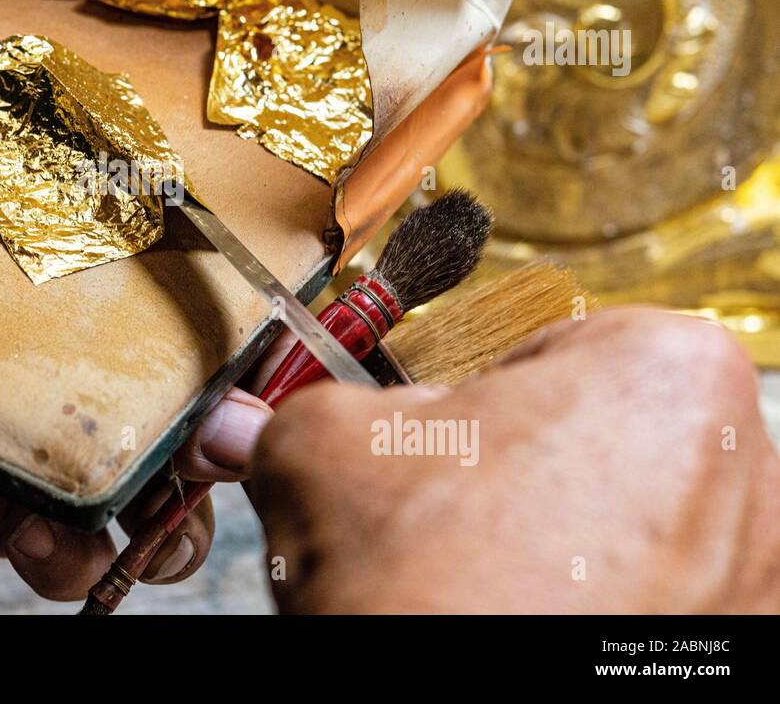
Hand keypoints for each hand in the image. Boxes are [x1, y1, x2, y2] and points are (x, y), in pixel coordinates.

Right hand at [248, 307, 779, 612]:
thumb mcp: (322, 451)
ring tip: (475, 580)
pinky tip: (517, 617)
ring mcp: (750, 577)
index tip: (434, 438)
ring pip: (622, 525)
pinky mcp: (733, 647)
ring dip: (548, 542)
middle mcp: (743, 471)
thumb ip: (299, 407)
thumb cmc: (432, 595)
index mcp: (666, 373)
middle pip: (591, 435)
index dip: (467, 395)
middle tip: (444, 517)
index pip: (544, 346)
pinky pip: (649, 599)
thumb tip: (263, 417)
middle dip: (510, 471)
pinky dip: (586, 605)